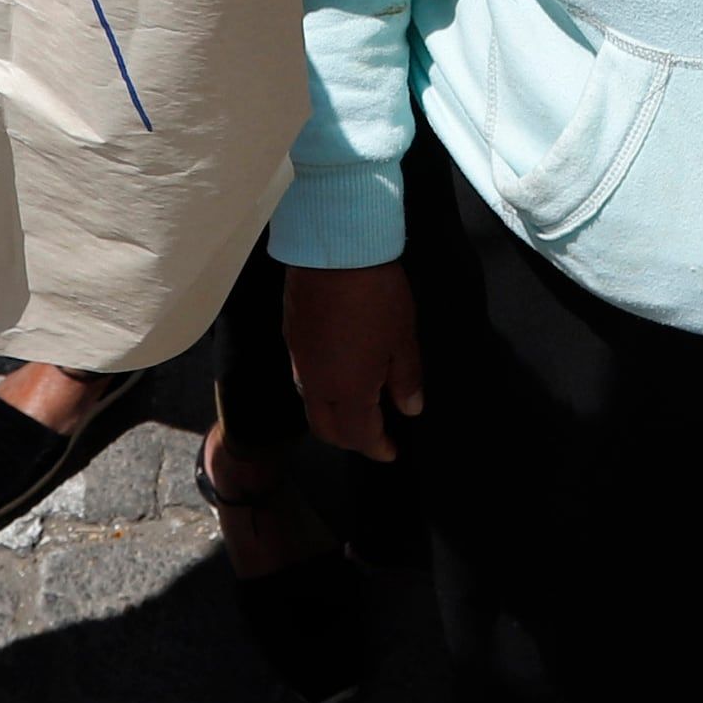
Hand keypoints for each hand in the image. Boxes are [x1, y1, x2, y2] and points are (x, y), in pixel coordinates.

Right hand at [283, 257, 421, 457]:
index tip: (392, 452)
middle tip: (374, 435)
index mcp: (347, 391)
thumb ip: (406, 380)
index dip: (377, 448)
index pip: (359, 435)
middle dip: (350, 440)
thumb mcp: (403, 340)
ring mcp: (299, 360)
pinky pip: (304, 378)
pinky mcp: (291, 337)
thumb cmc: (377, 297)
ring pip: (311, 404)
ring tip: (357, 407)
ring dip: (333, 415)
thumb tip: (410, 409)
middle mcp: (316, 384)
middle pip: (326, 428)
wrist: (334, 250)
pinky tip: (339, 374)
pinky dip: (321, 389)